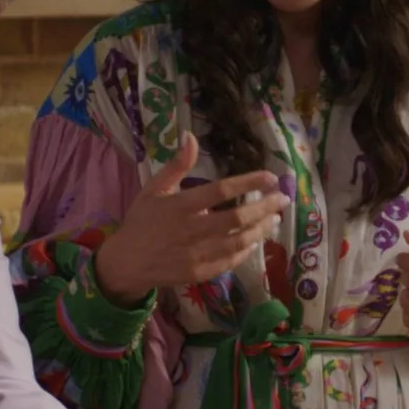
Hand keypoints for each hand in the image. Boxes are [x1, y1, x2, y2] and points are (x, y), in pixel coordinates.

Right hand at [92, 133, 286, 302]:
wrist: (126, 262)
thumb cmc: (141, 221)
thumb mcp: (153, 189)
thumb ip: (176, 165)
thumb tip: (191, 136)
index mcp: (181, 205)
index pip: (222, 190)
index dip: (249, 182)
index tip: (271, 177)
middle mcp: (192, 229)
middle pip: (237, 217)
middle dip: (265, 207)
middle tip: (283, 199)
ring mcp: (197, 254)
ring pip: (239, 240)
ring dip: (261, 229)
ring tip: (275, 218)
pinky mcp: (200, 273)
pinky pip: (230, 260)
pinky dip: (247, 250)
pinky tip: (256, 240)